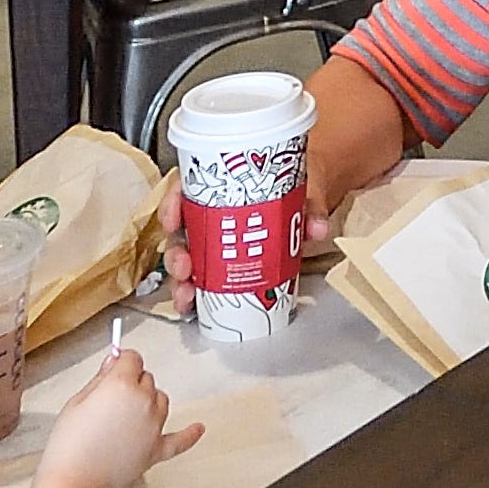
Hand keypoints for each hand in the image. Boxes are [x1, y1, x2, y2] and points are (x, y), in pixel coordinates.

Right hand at [33, 348, 203, 487]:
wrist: (74, 481)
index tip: (116, 364)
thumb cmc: (70, 447)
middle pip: (147, 378)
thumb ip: (98, 379)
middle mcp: (144, 402)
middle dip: (131, 382)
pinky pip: (180, 440)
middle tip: (110, 397)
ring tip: (127, 413)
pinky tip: (197, 428)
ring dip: (149, 401)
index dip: (121, 362)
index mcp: (122, 386)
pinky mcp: (157, 449)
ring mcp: (154, 426)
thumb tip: (112, 362)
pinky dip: (190, 434)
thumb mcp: (75, 402)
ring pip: (161, 400)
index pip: (132, 358)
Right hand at [152, 187, 322, 320]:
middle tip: (185, 266)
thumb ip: (310, 207)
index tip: (173, 221)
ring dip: (180, 279)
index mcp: (219, 184)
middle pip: (181, 231)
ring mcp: (213, 237)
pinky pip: (202, 274)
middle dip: (176, 252)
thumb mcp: (303, 187)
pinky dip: (195, 291)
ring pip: (186, 257)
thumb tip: (316, 228)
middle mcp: (209, 211)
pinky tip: (194, 305)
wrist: (305, 193)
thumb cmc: (293, 182)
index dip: (172, 205)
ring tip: (187, 293)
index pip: (184, 189)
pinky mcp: (223, 259)